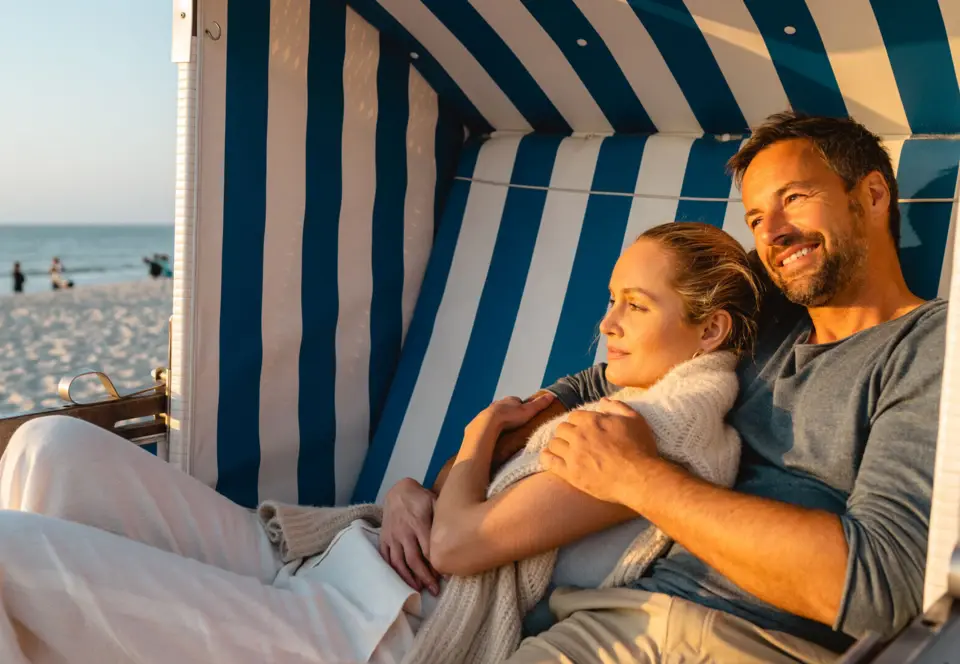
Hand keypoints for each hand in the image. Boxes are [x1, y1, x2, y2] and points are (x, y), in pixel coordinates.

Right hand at [380, 478, 440, 594]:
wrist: (397, 491)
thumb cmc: (420, 498)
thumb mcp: (434, 501)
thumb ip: (443, 518)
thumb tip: (458, 534)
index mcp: (418, 523)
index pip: (428, 550)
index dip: (437, 565)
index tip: (446, 577)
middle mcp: (403, 532)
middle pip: (414, 560)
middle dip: (424, 577)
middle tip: (434, 590)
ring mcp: (392, 536)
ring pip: (399, 562)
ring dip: (408, 578)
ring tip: (419, 590)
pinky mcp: (384, 539)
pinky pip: (387, 558)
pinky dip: (394, 571)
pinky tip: (402, 580)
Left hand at [471, 392, 555, 433]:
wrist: (488, 423)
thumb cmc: (510, 416)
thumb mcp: (528, 410)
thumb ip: (539, 404)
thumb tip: (552, 395)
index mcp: (510, 400)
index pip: (518, 401)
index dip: (522, 407)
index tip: (526, 414)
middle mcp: (499, 403)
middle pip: (507, 407)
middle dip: (511, 413)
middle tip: (516, 423)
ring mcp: (489, 411)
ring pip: (497, 414)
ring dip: (501, 419)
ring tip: (506, 429)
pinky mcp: (482, 420)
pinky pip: (489, 422)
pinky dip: (493, 425)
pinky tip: (496, 432)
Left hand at [540, 398, 657, 504]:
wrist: (639, 478)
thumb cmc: (640, 449)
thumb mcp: (635, 420)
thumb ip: (617, 406)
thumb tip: (601, 401)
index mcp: (592, 421)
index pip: (574, 416)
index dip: (579, 422)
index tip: (584, 430)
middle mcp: (579, 435)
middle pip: (561, 428)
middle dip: (567, 433)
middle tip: (575, 441)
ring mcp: (573, 455)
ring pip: (554, 443)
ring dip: (558, 445)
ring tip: (565, 450)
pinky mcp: (570, 473)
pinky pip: (549, 461)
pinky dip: (547, 457)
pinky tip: (550, 458)